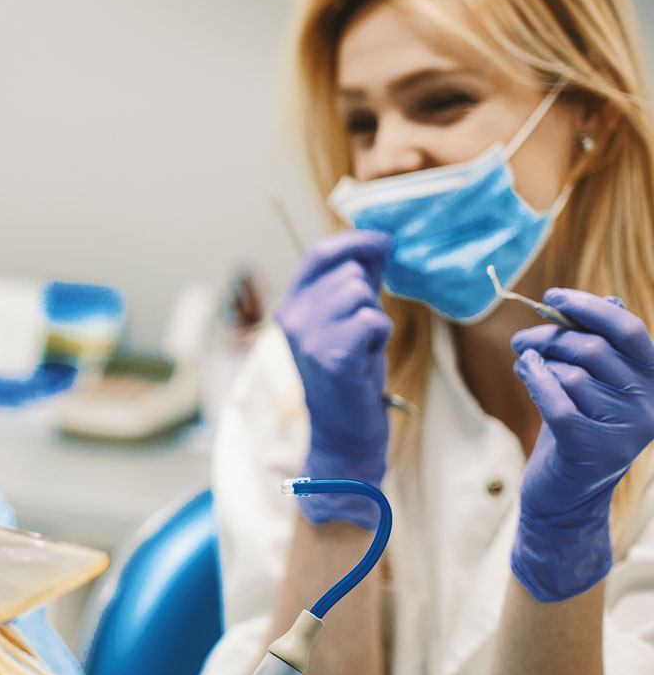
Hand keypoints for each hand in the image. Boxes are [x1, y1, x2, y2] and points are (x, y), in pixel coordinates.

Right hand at [276, 230, 394, 526]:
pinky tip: (366, 358)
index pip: (319, 254)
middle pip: (348, 274)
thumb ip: (356, 280)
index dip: (355, 242)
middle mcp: (291, 317)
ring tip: (362, 346)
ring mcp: (308, 337)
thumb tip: (379, 241)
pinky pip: (373, 321)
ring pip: (361, 295)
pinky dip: (379, 337)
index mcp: (290, 305)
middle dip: (368, 297)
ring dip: (374, 319)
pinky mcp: (331, 355)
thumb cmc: (349, 375)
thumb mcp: (344, 321)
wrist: (342, 433)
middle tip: (360, 332)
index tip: (384, 240)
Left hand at [509, 289, 653, 601]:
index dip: (591, 308)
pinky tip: (525, 372)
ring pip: (571, 373)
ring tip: (525, 366)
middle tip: (521, 340)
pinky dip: (536, 380)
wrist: (565, 495)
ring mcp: (626, 431)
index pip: (629, 331)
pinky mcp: (594, 449)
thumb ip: (602, 346)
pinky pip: (558, 401)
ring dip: (538, 362)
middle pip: (592, 349)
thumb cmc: (576, 429)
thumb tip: (610, 299)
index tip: (555, 294)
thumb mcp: (594, 384)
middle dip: (549, 337)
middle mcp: (649, 405)